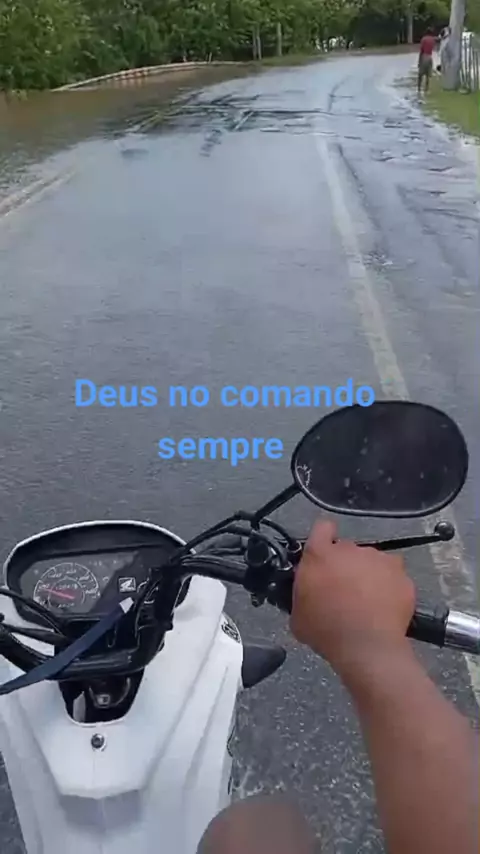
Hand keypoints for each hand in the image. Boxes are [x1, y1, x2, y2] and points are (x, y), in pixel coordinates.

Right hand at [290, 520, 415, 679]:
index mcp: (320, 555)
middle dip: (345, 565)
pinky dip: (389, 586)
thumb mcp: (297, 614)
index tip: (325, 553)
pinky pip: (393, 575)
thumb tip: (307, 590)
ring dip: (368, 574)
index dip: (323, 538)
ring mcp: (379, 559)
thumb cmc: (326, 632)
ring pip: (372, 561)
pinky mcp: (401, 574)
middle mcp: (350, 549)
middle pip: (347, 549)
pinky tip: (385, 607)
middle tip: (344, 590)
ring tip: (367, 601)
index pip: (322, 527)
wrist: (367, 648)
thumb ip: (302, 591)